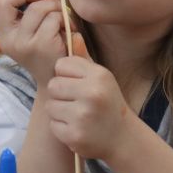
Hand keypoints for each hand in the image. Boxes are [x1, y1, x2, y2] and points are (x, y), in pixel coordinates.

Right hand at [0, 0, 66, 86]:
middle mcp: (10, 40)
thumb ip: (41, 2)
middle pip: (28, 2)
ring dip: (60, 12)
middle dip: (48, 1)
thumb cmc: (52, 51)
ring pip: (43, 8)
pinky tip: (69, 34)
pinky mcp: (42, 45)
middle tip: (57, 11)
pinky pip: (55, 18)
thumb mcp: (41, 26)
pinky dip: (67, 22)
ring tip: (64, 25)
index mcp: (5, 34)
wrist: (60, 81)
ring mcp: (25, 43)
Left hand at [46, 33, 132, 160]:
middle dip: (60, 94)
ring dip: (59, 111)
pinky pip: (53, 124)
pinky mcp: (74, 135)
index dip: (66, 75)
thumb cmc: (108, 103)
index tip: (76, 84)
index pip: (62, 65)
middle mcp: (92, 94)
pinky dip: (61, 127)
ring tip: (77, 115)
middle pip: (53, 85)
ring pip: (50, 105)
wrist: (122, 138)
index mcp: (99, 76)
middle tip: (76, 102)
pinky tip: (77, 128)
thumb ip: (84, 60)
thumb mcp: (101, 79)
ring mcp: (83, 116)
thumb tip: (72, 34)